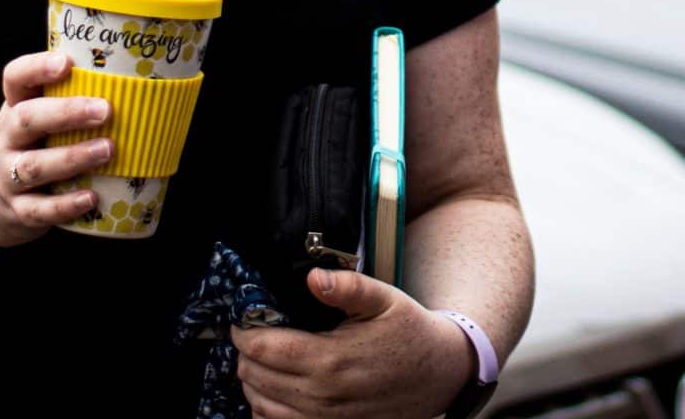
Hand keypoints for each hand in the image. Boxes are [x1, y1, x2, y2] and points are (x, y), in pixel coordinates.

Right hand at [0, 51, 111, 248]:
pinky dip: (65, 205)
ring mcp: (8, 176)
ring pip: (34, 166)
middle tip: (104, 110)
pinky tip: (91, 198)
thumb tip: (136, 85)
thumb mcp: (35, 118)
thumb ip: (68, 101)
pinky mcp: (18, 209)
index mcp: (14, 107)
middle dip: (66, 113)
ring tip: (108, 150)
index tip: (66, 62)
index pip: (15, 78)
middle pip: (26, 120)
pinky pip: (39, 209)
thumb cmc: (29, 146)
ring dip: (73, 157)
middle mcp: (6, 139)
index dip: (36, 68)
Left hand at [230, 269, 472, 418]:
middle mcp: (323, 395)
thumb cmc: (410, 332)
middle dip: (246, 355)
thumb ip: (348, 287)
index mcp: (331, 359)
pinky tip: (274, 389)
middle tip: (250, 335)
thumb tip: (313, 277)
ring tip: (258, 360)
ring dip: (252, 383)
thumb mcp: (385, 300)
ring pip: (262, 406)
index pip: (264, 349)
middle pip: (256, 378)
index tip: (243, 319)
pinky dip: (267, 409)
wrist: (441, 374)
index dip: (244, 332)